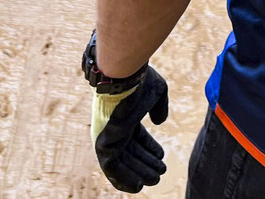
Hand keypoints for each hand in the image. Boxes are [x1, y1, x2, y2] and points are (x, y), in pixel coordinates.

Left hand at [91, 67, 167, 191]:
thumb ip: (159, 107)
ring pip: (122, 162)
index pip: (136, 137)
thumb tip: (159, 122)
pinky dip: (123, 179)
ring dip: (138, 173)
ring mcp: (108, 136)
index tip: (161, 156)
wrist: (123, 78)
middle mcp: (114, 127)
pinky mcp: (103, 145)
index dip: (149, 148)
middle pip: (131, 151)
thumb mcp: (155, 93)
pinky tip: (139, 185)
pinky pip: (111, 168)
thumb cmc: (139, 82)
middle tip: (160, 172)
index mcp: (124, 115)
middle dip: (146, 163)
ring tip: (154, 179)